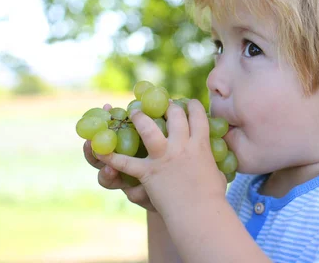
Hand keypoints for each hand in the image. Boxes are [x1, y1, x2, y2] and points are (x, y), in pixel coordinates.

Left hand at [95, 99, 226, 216]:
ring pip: (148, 129)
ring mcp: (163, 157)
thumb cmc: (213, 198)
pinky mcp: (148, 173)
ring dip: (140, 118)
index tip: (188, 103)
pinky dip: (111, 157)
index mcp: (201, 144)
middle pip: (175, 115)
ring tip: (134, 113)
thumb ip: (212, 164)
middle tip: (163, 104)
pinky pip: (126, 163)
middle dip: (169, 106)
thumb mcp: (218, 174)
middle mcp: (181, 145)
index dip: (193, 106)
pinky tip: (100, 150)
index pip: (198, 116)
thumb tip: (216, 165)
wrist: (200, 214)